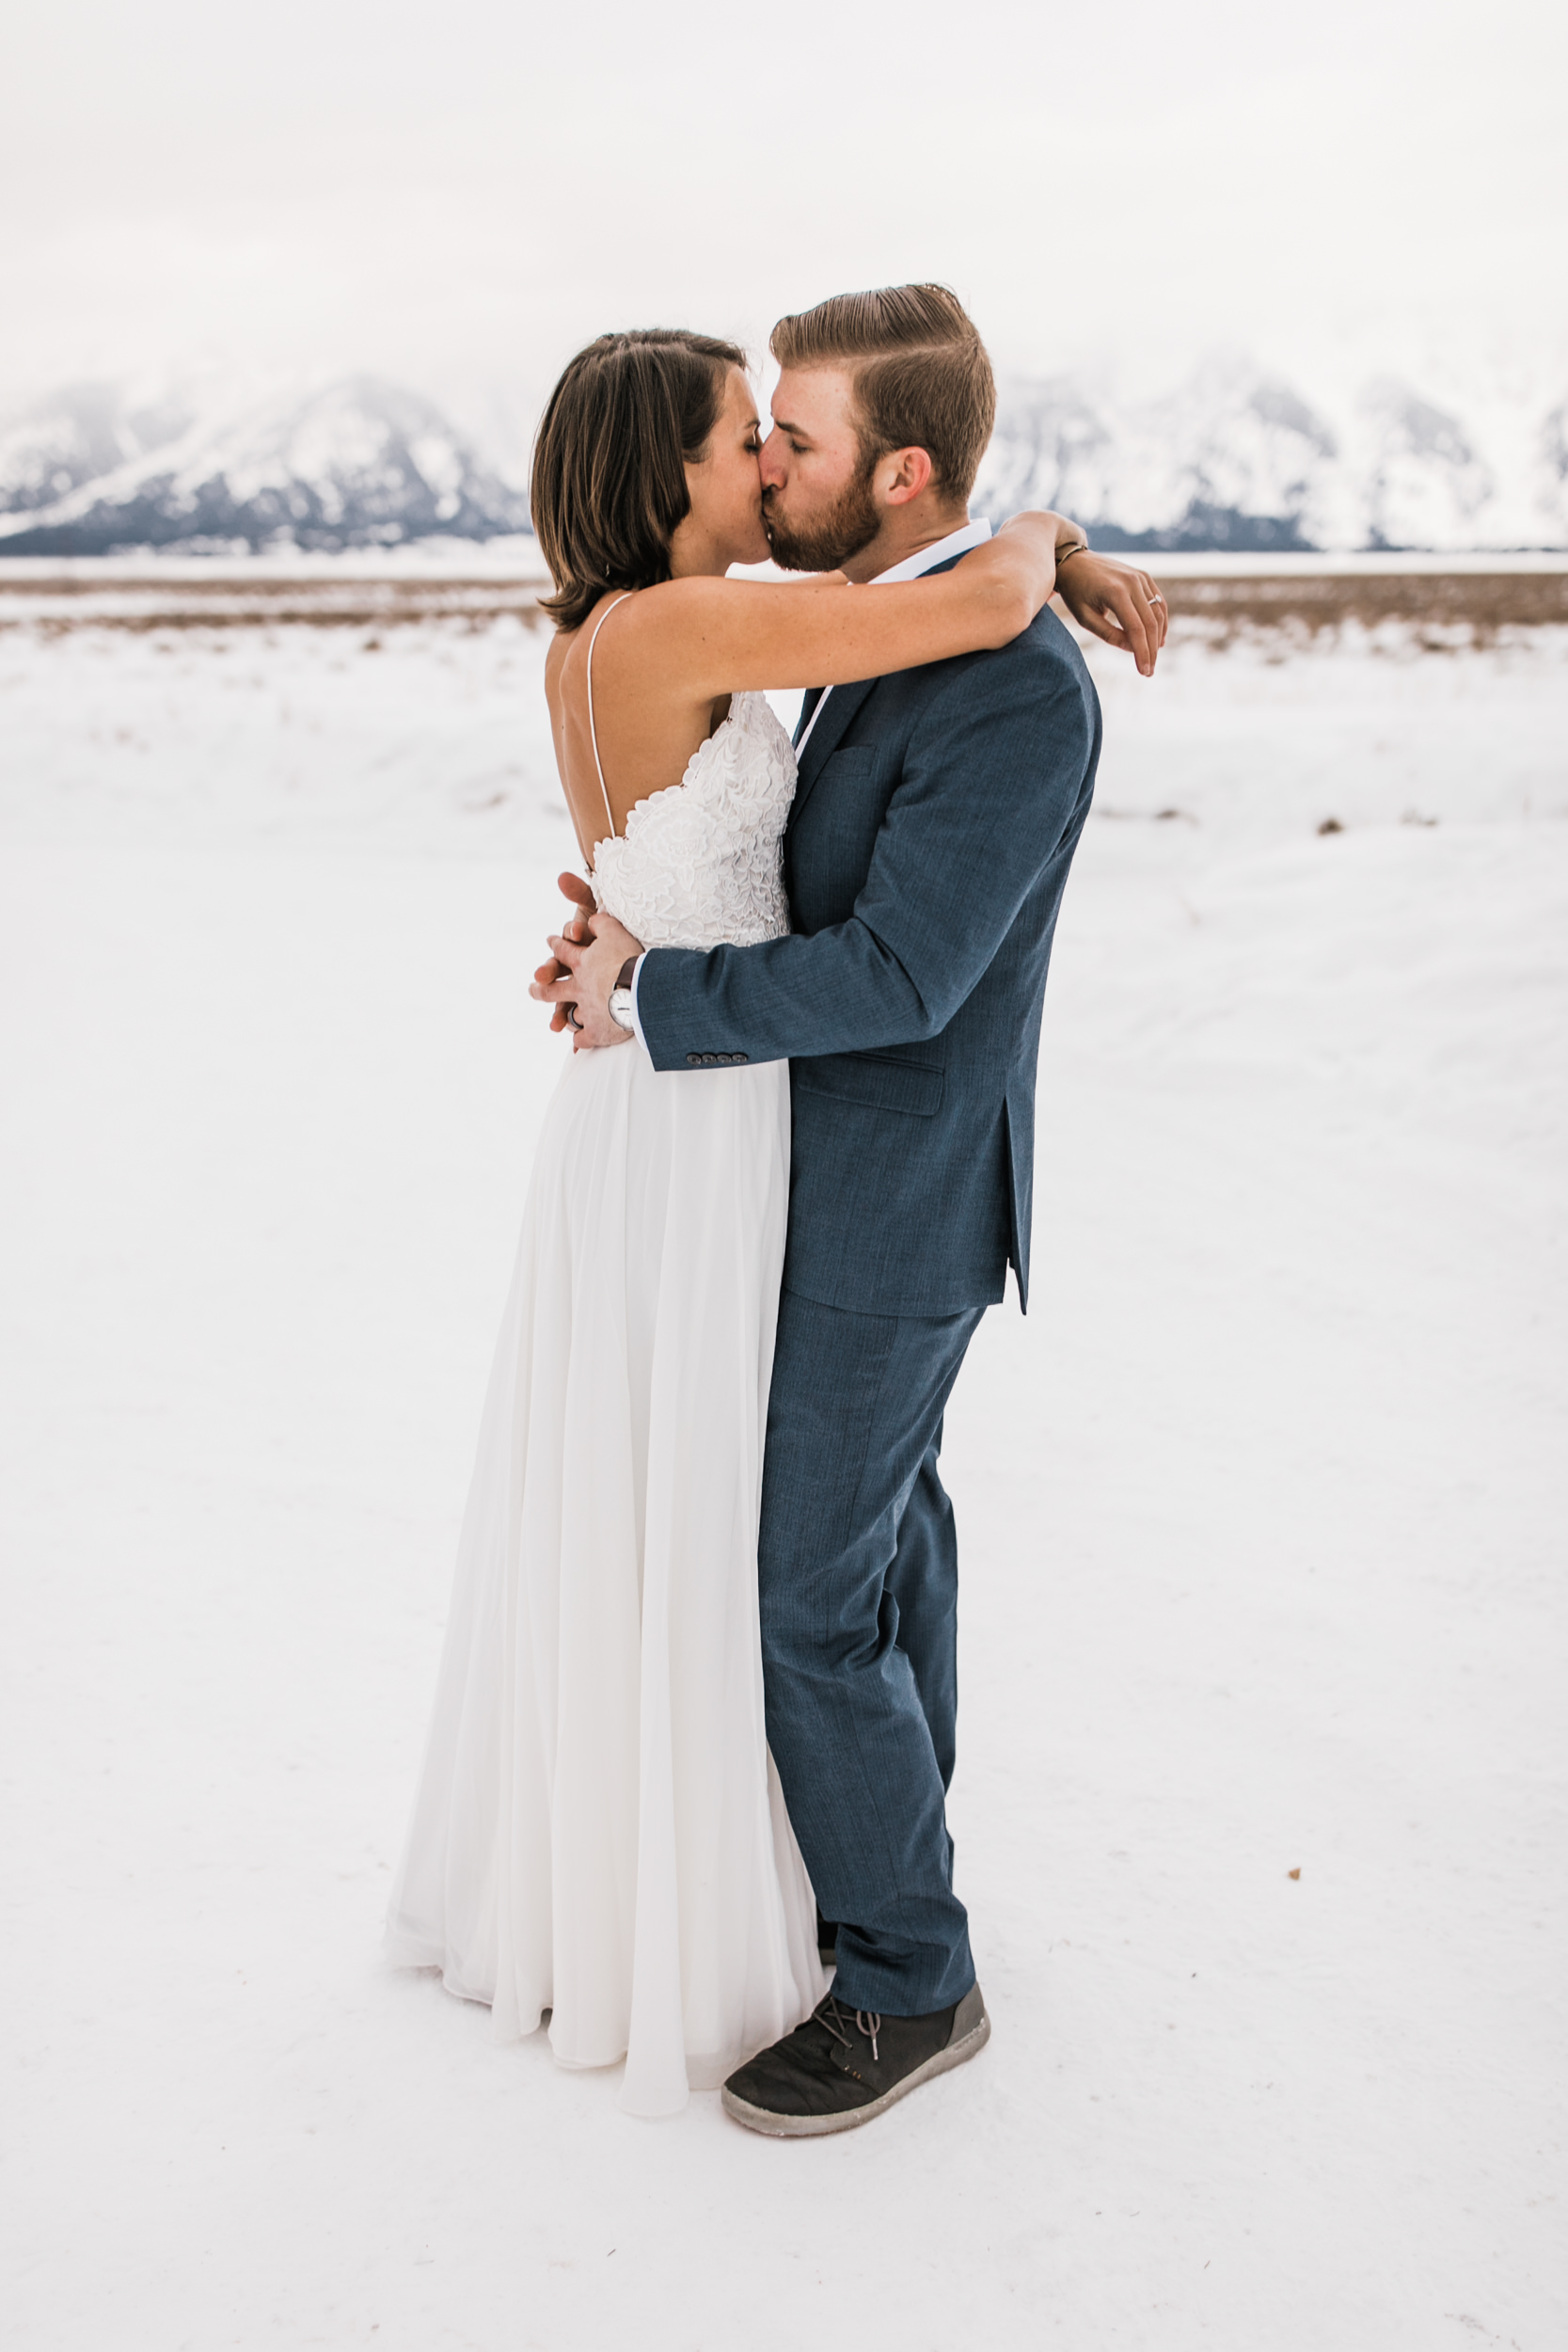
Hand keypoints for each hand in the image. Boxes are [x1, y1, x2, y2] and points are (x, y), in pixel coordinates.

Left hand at [531, 901, 643, 1049]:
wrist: (642, 990)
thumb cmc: (630, 959)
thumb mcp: (615, 932)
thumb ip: (601, 923)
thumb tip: (591, 920)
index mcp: (581, 963)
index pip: (563, 950)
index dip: (557, 944)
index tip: (551, 941)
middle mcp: (577, 987)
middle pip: (551, 988)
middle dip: (540, 987)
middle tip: (535, 986)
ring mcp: (585, 1010)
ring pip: (568, 1014)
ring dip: (561, 1017)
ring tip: (556, 1024)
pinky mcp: (596, 1031)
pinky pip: (583, 1037)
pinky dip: (580, 1039)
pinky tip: (578, 1043)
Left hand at [1053, 553, 1167, 675]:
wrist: (1075, 562)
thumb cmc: (1075, 592)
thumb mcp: (1085, 618)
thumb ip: (1109, 635)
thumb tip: (1133, 649)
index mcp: (1115, 592)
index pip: (1136, 629)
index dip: (1142, 652)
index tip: (1144, 672)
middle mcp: (1132, 582)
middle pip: (1150, 623)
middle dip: (1151, 650)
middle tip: (1149, 671)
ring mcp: (1140, 577)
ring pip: (1158, 613)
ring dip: (1158, 637)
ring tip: (1152, 657)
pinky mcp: (1144, 576)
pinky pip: (1158, 601)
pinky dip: (1160, 620)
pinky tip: (1157, 638)